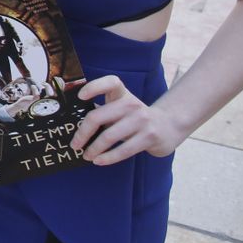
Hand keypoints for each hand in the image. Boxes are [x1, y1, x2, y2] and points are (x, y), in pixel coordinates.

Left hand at [70, 76, 185, 164]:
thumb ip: (104, 112)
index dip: (94, 87)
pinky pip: (123, 150)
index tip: (80, 96)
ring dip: (93, 148)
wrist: (169, 125)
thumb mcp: (121, 108)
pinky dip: (108, 157)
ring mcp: (142, 120)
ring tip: (86, 155)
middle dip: (82, 133)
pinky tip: (98, 160)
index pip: (110, 82)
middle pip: (98, 116)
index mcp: (122, 94)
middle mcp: (131, 104)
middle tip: (74, 145)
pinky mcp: (149, 137)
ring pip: (109, 136)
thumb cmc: (135, 117)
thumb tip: (77, 128)